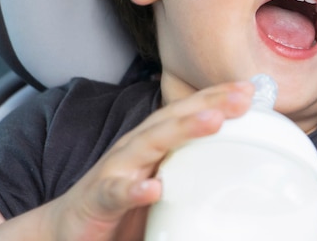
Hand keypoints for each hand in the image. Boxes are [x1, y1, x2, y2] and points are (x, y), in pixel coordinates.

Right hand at [45, 81, 254, 240]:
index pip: (186, 112)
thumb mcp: (162, 181)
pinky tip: (153, 188)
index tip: (250, 90)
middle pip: (173, 118)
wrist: (66, 230)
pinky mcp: (97, 200)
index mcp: (152, 143)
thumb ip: (190, 172)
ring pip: (149, 144)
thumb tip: (235, 177)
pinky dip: (133, 189)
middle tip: (243, 96)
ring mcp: (115, 170)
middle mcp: (135, 148)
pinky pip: (116, 193)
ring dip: (182, 130)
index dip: (216, 97)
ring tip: (212, 121)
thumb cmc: (121, 203)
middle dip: (209, 103)